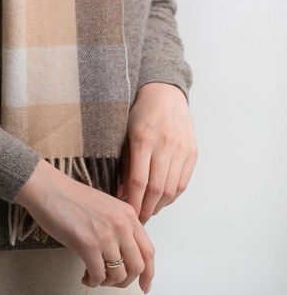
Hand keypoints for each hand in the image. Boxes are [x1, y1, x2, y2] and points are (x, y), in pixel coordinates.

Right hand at [16, 159, 154, 291]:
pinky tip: (85, 276)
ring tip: (96, 276)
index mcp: (128, 214)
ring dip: (108, 282)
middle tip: (112, 281)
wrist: (49, 189)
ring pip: (119, 274)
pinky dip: (93, 281)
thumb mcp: (106, 207)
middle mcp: (121, 225)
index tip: (144, 285)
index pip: (148, 251)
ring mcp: (106, 235)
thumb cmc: (71, 198)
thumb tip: (125, 255)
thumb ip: (120, 227)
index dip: (148, 273)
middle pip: (137, 267)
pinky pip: (99, 276)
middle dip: (125, 281)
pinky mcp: (88, 245)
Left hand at [118, 82, 197, 223]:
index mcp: (143, 139)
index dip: (134, 203)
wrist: (165, 94)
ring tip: (149, 211)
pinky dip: (172, 196)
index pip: (139, 181)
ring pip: (172, 189)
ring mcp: (181, 149)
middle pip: (156, 189)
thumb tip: (121, 194)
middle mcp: (164, 144)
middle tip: (139, 221)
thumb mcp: (126, 133)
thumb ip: (125, 163)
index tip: (128, 215)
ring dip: (160, 206)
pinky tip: (162, 200)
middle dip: (147, 209)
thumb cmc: (140, 113)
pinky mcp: (192, 152)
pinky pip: (183, 182)